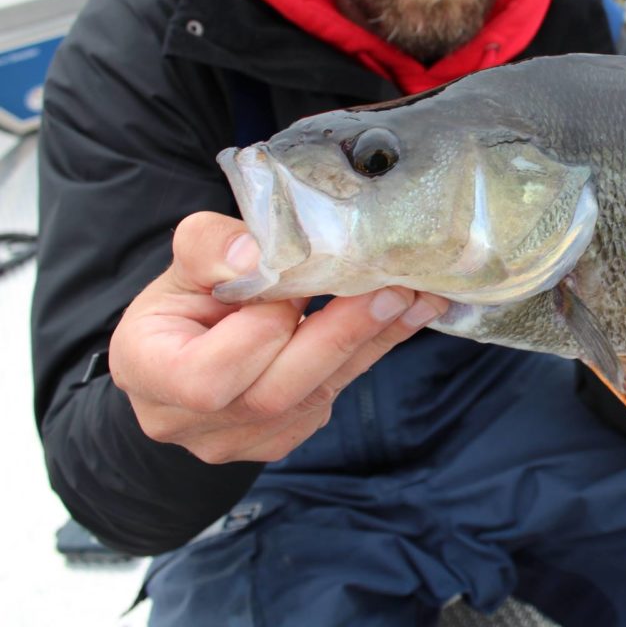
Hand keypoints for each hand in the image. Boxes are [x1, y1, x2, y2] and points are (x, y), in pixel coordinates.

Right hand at [109, 212, 447, 463]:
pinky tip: (408, 313)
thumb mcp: (183, 263)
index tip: (298, 279)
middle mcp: (190, 423)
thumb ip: (211, 249)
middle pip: (273, 394)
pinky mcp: (285, 436)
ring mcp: (241, 440)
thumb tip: (261, 254)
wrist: (185, 349)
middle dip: (339, 335)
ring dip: (371, 340)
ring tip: (413, 295)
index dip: (261, 328)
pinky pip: (333, 395)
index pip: (209, 376)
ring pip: (315, 396)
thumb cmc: (184, 301)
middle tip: (390, 286)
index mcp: (149, 376)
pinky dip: (373, 350)